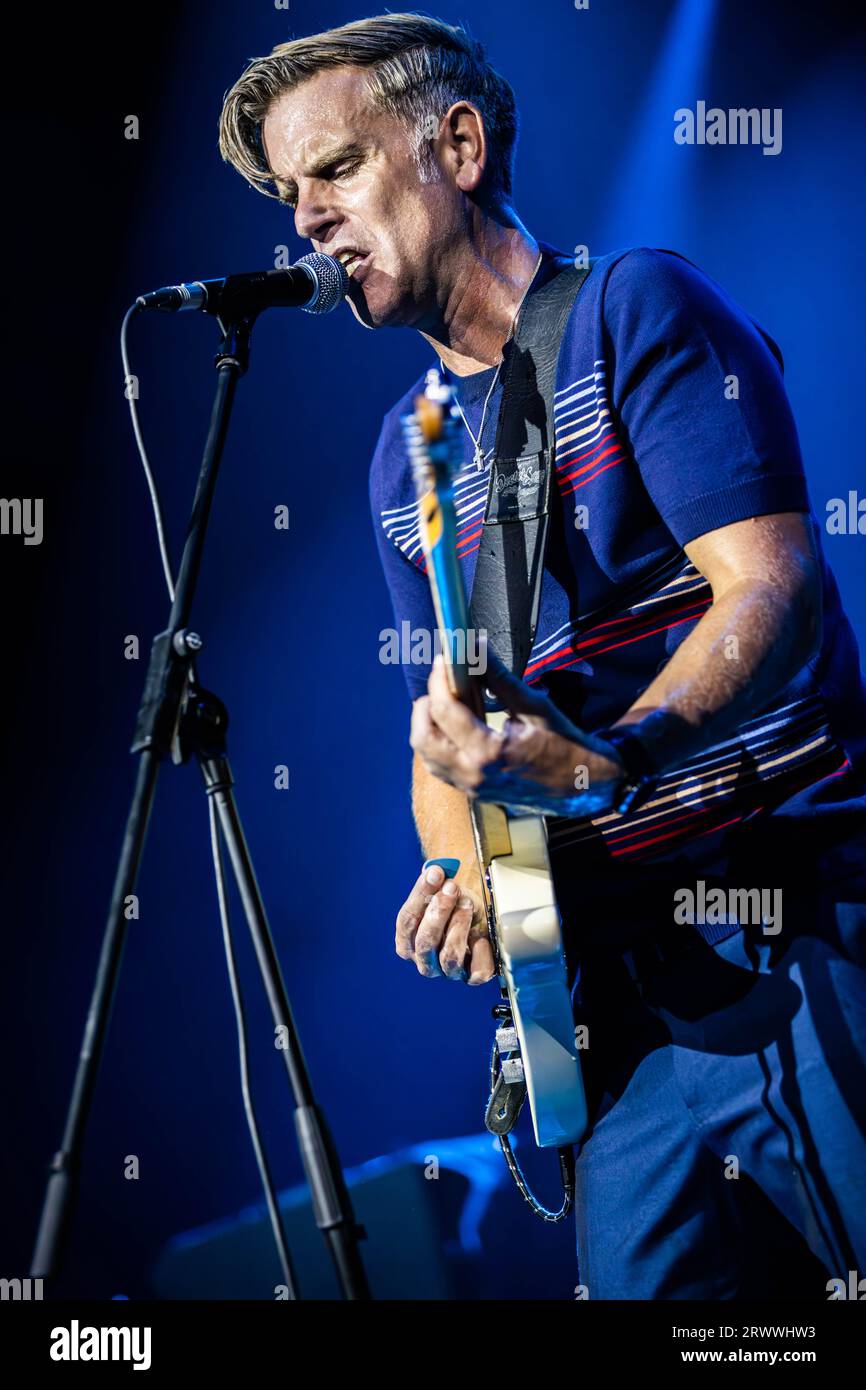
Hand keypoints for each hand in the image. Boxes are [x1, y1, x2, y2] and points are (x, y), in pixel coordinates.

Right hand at [394, 861, 495, 982]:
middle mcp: (424, 960)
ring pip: (449, 957)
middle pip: (425, 942)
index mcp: (407, 941)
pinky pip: (477, 971)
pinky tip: (482, 934)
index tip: (436, 874)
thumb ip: (435, 882)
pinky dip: (481, 950)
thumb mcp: (443, 890)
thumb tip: (435, 871)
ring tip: (467, 905)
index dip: (421, 896)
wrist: (478, 916)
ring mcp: (447, 971)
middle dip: (439, 912)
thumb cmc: (455, 904)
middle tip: (452, 888)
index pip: (407, 922)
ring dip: (459, 926)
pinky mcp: (472, 976)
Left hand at [410, 642, 625, 816]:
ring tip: (448, 704)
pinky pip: (440, 768)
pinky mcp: (473, 792)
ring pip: (426, 755)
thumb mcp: (534, 706)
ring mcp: (471, 787)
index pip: (444, 710)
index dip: (439, 679)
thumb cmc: (564, 744)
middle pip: (422, 737)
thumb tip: (476, 647)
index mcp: (488, 752)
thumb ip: (499, 678)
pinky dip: (438, 744)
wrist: (583, 785)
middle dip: (425, 705)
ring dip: (429, 726)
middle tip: (442, 684)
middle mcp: (473, 773)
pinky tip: (455, 727)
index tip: (444, 659)